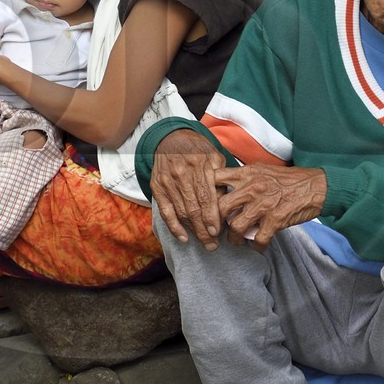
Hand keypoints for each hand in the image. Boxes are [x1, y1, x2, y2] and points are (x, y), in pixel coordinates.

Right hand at [150, 129, 227, 249]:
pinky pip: (165, 211)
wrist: (171, 138)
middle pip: (193, 208)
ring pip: (181, 212)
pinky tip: (183, 237)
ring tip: (204, 243)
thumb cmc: (197, 150)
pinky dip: (173, 226)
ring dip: (192, 231)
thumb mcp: (214, 156)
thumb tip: (227, 203)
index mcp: (199, 164)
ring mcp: (167, 181)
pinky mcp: (157, 187)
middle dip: (204, 230)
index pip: (206, 196)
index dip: (211, 216)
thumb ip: (221, 178)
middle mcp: (181, 173)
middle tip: (213, 245)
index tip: (217, 232)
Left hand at [216, 163, 327, 249]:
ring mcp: (263, 205)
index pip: (215, 179)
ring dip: (233, 238)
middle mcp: (252, 188)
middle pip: (220, 206)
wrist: (315, 186)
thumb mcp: (262, 169)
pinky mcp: (275, 220)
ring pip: (235, 226)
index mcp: (247, 173)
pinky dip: (256, 246)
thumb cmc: (289, 179)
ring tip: (235, 240)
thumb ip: (243, 176)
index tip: (205, 204)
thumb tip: (225, 186)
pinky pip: (258, 239)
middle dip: (214, 222)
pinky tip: (257, 246)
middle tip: (215, 229)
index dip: (206, 192)